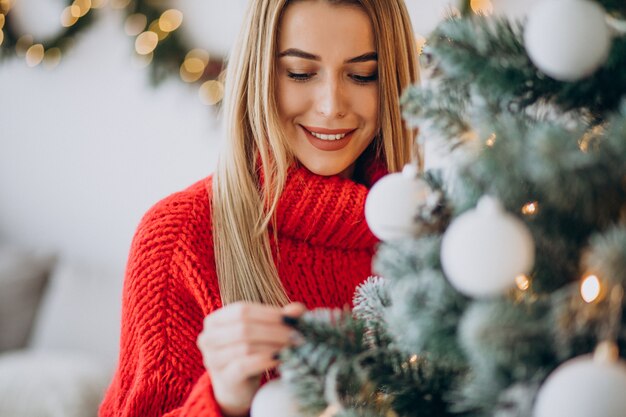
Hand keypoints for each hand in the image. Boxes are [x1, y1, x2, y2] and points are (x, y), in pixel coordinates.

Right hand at [197, 302, 305, 416]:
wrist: (237, 388)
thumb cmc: (250, 354)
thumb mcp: (262, 331)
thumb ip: (278, 318)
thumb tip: (297, 309)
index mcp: (215, 320)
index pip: (242, 309)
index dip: (269, 313)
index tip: (293, 319)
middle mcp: (208, 337)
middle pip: (244, 327)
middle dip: (275, 330)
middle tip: (297, 335)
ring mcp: (212, 359)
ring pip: (245, 346)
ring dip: (273, 345)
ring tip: (292, 346)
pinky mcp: (223, 378)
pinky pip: (245, 365)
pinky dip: (266, 360)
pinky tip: (281, 359)